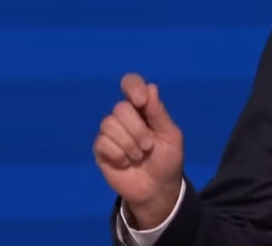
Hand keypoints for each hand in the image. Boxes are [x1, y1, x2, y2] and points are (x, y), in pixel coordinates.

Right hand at [94, 73, 184, 228]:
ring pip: (109, 123)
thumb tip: (150, 88)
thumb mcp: (170, 135)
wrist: (157, 188)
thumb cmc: (167, 159)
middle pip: (120, 108)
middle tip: (148, 146)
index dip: (133, 87)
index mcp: (143, 108)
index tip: (141, 101)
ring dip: (129, 144)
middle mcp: (125, 116)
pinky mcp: (100, 149)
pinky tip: (125, 163)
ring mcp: (110, 132)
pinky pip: (102, 142)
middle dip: (138, 130)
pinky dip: (118, 154)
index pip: (131, 84)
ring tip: (138, 156)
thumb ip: (158, 113)